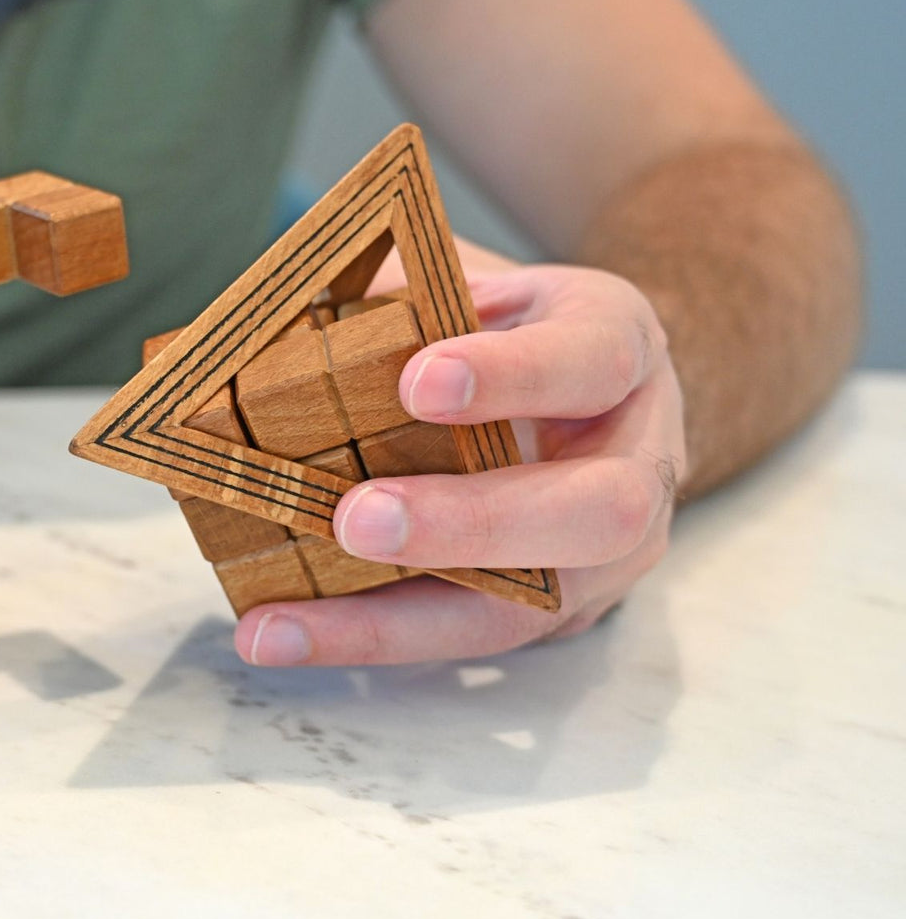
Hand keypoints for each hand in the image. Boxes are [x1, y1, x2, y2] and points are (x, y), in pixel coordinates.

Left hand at [234, 259, 685, 664]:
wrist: (588, 389)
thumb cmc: (511, 329)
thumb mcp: (478, 281)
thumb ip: (407, 286)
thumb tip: (285, 306)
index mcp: (620, 349)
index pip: (593, 360)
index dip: (513, 375)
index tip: (417, 381)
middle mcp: (639, 459)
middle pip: (598, 512)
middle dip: (473, 522)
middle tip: (356, 518)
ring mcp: (609, 551)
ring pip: (532, 606)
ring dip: (398, 619)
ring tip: (280, 623)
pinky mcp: (556, 607)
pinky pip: (471, 632)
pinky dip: (374, 638)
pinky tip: (286, 635)